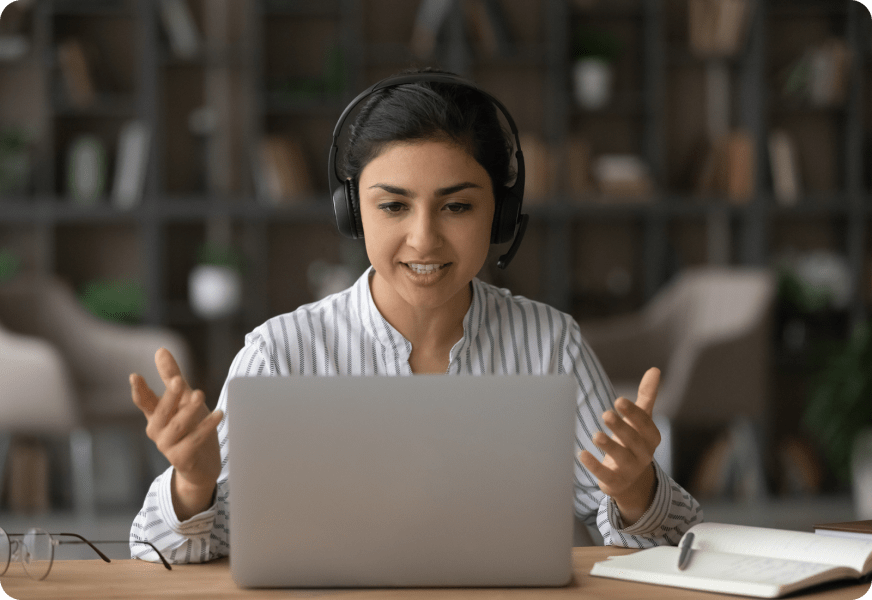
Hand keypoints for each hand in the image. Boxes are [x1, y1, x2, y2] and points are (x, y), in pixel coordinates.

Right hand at [130, 348, 222, 519]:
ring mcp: (167, 446)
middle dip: (169, 396)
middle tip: (177, 380)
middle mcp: (157, 431)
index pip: (144, 401)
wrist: (202, 467)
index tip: (135, 376)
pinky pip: (194, 440)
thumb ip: (172, 376)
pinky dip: (206, 427)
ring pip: (177, 425)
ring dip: (189, 410)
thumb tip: (161, 350)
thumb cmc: (192, 428)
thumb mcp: (184, 400)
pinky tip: (219, 414)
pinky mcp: (181, 458)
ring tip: (200, 394)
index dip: (139, 390)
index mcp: (156, 416)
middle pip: (161, 412)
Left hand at [578, 367, 661, 525]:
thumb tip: (655, 370)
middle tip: (606, 414)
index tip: (619, 400)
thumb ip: (646, 396)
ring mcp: (630, 470)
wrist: (629, 478)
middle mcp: (643, 454)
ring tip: (596, 435)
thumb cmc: (633, 440)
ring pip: (621, 458)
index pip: (645, 424)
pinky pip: (605, 475)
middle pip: (634, 441)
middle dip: (621, 428)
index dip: (633, 413)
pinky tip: (582, 454)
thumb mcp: (641, 420)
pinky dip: (594, 466)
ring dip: (609, 447)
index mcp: (650, 437)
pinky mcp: (615, 482)